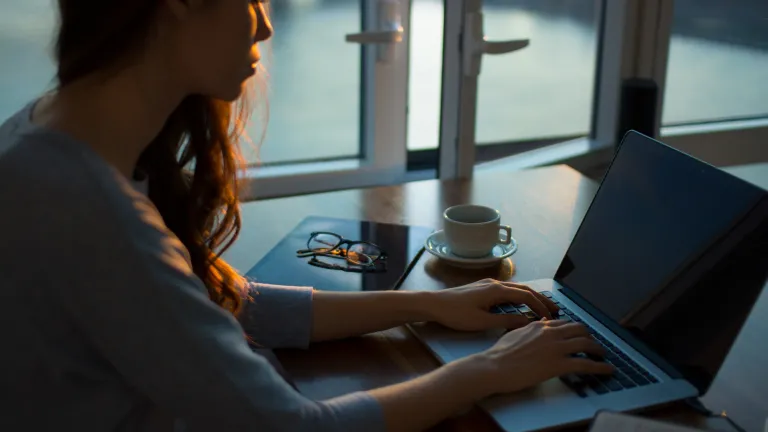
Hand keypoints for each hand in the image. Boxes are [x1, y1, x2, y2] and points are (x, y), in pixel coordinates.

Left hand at [428, 278, 558, 331]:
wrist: (434, 304)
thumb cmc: (456, 314)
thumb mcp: (482, 322)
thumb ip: (506, 321)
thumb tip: (527, 322)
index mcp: (497, 290)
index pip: (526, 296)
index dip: (540, 306)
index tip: (551, 318)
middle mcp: (495, 283)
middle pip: (524, 289)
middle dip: (541, 299)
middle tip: (555, 310)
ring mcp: (488, 284)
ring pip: (516, 289)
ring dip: (530, 297)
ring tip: (542, 307)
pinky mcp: (482, 287)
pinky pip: (507, 290)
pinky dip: (519, 296)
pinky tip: (521, 305)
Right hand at [470, 320, 614, 395]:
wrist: (495, 366)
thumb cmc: (500, 353)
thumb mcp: (515, 333)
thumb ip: (530, 328)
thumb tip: (541, 322)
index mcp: (540, 326)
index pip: (565, 323)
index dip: (576, 330)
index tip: (580, 335)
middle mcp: (551, 333)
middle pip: (580, 330)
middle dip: (590, 336)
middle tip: (594, 345)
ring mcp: (556, 348)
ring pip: (586, 344)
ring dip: (598, 350)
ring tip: (603, 356)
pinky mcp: (559, 364)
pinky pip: (586, 364)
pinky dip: (600, 367)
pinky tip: (608, 370)